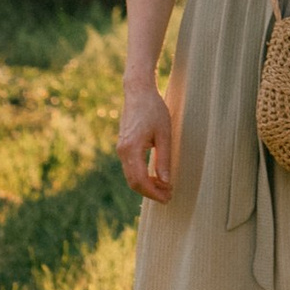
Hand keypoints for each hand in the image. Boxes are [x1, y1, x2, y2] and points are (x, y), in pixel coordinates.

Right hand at [117, 76, 176, 200]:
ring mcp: (121, 149)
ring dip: (146, 186)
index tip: (168, 197)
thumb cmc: (154, 109)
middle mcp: (122, 151)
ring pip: (131, 177)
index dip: (154, 192)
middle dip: (150, 192)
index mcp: (131, 148)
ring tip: (165, 188)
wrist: (138, 92)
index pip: (140, 180)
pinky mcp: (123, 147)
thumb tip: (165, 181)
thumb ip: (164, 159)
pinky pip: (130, 168)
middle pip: (133, 182)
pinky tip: (156, 177)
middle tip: (168, 196)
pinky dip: (142, 177)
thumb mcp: (164, 134)